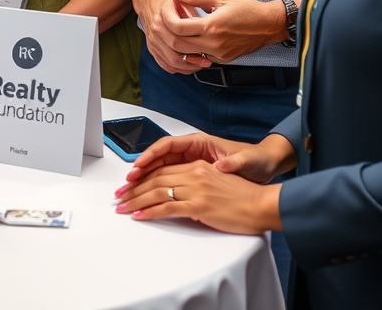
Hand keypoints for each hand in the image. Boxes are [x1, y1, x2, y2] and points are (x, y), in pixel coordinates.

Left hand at [114, 158, 281, 233]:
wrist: (262, 204)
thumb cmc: (244, 197)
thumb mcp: (216, 183)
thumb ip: (195, 183)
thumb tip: (177, 192)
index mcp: (197, 165)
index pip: (162, 169)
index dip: (143, 177)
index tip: (129, 185)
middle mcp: (194, 173)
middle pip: (155, 178)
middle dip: (134, 189)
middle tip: (119, 197)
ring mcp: (195, 188)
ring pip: (157, 192)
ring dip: (136, 200)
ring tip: (122, 208)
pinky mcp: (199, 204)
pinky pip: (168, 207)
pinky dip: (150, 212)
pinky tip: (139, 216)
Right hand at [124, 131, 295, 185]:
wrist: (265, 166)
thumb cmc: (254, 159)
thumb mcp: (245, 160)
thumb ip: (233, 163)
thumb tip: (221, 164)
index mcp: (199, 142)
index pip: (168, 146)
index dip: (151, 155)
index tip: (139, 166)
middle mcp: (191, 150)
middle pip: (159, 158)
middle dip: (141, 169)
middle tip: (127, 183)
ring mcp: (190, 163)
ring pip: (161, 168)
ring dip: (145, 179)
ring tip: (130, 190)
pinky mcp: (193, 174)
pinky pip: (169, 178)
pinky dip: (157, 185)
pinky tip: (147, 194)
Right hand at [135, 0, 211, 74]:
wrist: (148, 1)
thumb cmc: (167, 1)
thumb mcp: (182, 1)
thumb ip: (192, 15)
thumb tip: (205, 30)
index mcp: (164, 15)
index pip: (178, 34)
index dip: (193, 45)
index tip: (205, 48)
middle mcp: (156, 29)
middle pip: (174, 51)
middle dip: (192, 60)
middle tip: (206, 61)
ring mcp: (152, 40)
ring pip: (170, 61)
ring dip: (186, 67)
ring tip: (199, 65)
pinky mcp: (151, 48)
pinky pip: (164, 64)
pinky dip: (177, 69)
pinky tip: (187, 67)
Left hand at [165, 0, 287, 62]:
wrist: (268, 25)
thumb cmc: (246, 8)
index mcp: (212, 27)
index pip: (178, 28)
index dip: (167, 18)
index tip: (166, 8)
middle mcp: (213, 44)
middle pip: (177, 44)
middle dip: (167, 32)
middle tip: (166, 19)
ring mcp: (218, 55)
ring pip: (186, 54)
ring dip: (177, 42)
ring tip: (177, 27)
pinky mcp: (222, 60)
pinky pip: (199, 57)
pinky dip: (191, 49)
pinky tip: (191, 36)